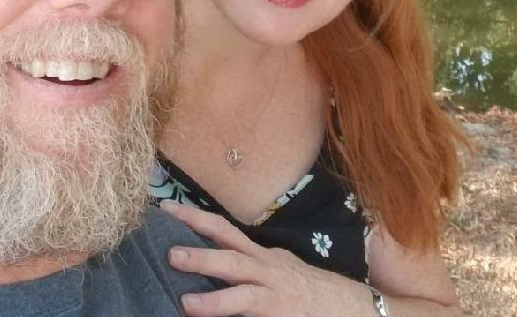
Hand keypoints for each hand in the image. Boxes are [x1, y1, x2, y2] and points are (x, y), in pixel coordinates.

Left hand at [161, 200, 373, 316]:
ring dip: (209, 288)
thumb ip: (249, 262)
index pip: (223, 229)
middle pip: (228, 249)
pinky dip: (225, 312)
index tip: (167, 209)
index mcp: (260, 254)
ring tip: (182, 289)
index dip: (195, 218)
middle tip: (167, 244)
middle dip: (198, 246)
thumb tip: (216, 253)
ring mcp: (272, 292)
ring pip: (239, 285)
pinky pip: (248, 312)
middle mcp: (265, 267)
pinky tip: (203, 314)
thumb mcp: (277, 267)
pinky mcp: (277, 314)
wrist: (349, 306)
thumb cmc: (307, 288)